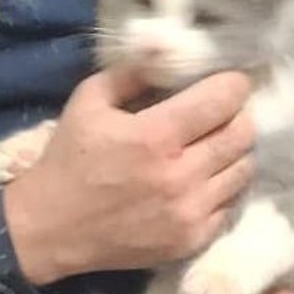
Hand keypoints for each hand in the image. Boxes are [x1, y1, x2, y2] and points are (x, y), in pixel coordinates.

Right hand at [2, 69, 254, 284]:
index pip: (223, 100)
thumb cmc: (68, 159)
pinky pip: (231, 205)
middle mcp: (180, 175)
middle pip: (243, 133)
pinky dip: (223, 187)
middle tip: (221, 112)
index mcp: (155, 135)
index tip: (229, 81)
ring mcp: (189, 213)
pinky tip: (203, 179)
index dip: (233, 84)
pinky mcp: (191, 241)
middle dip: (238, 115)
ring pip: (243, 169)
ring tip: (212, 145)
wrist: (50, 230)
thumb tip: (169, 52)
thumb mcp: (89, 101)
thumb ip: (133, 72)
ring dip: (233, 151)